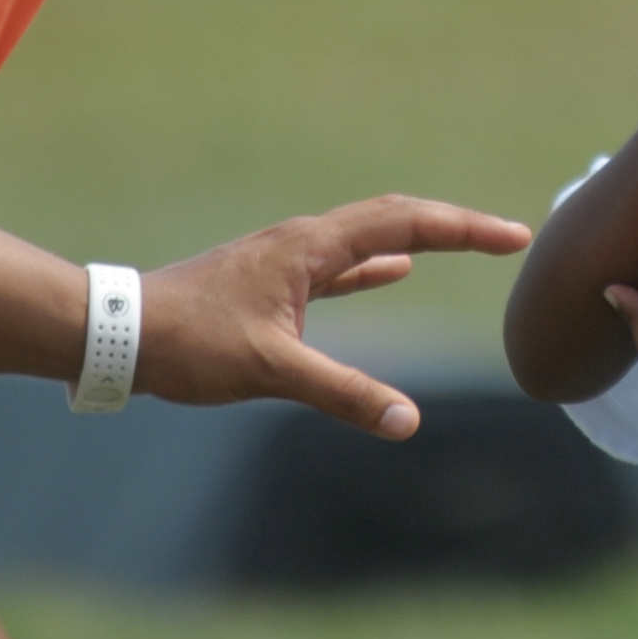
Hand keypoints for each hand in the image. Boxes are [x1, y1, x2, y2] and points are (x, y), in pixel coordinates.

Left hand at [137, 196, 530, 439]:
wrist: (122, 332)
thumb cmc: (189, 343)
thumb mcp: (271, 370)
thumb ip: (342, 393)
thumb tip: (408, 420)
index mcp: (309, 247)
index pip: (404, 222)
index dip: (464, 228)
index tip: (515, 235)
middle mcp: (302, 242)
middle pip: (394, 218)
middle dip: (453, 226)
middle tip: (507, 236)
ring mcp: (287, 260)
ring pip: (369, 239)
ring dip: (420, 238)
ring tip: (465, 242)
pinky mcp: (273, 283)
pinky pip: (343, 265)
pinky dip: (377, 266)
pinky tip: (397, 272)